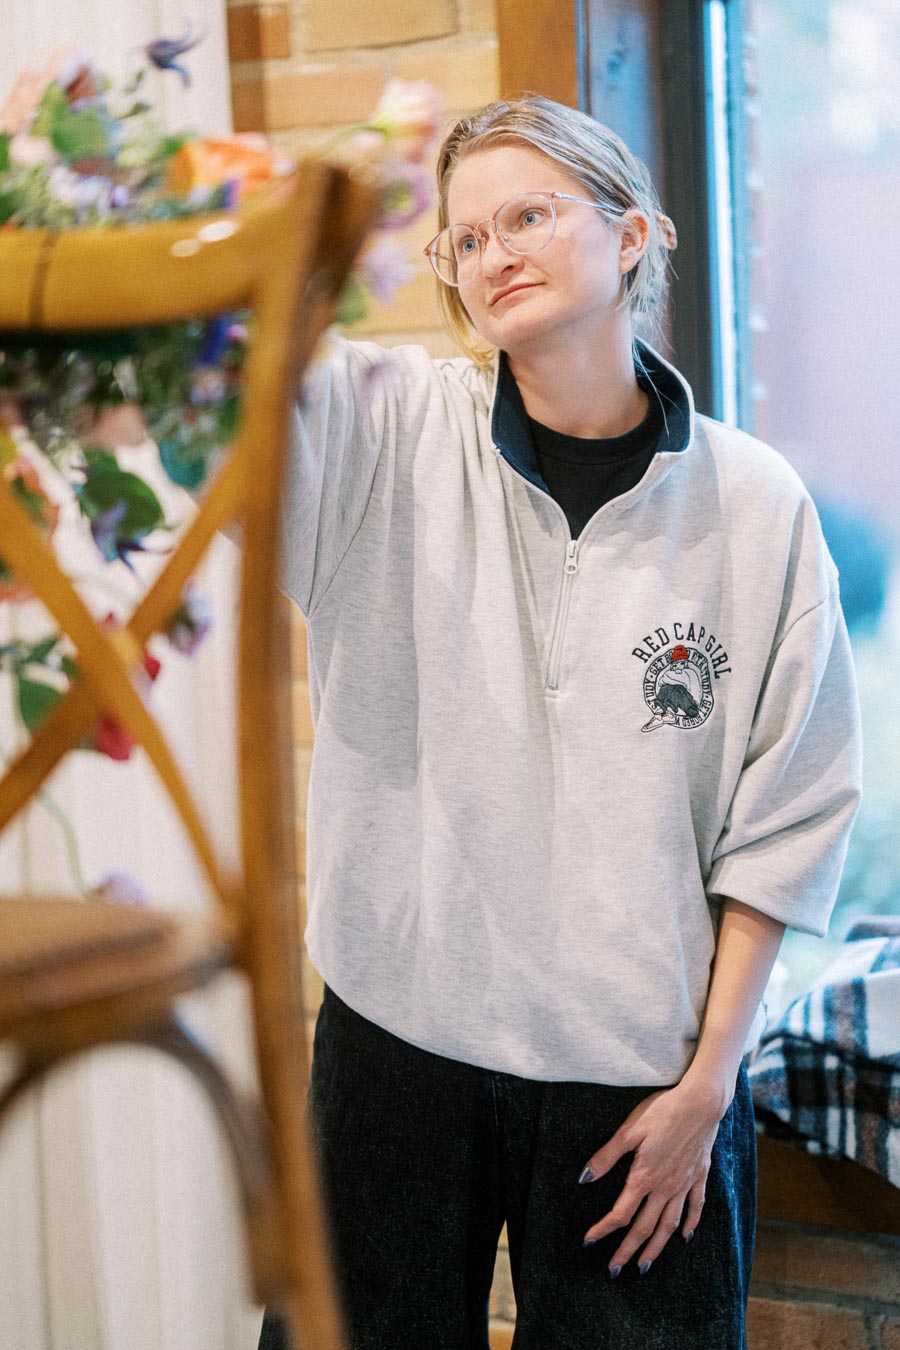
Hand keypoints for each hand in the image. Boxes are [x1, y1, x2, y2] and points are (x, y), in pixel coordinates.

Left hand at [579, 1079, 727, 1275]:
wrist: (700, 1103)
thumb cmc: (662, 1111)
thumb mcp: (628, 1130)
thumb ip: (606, 1157)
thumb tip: (584, 1178)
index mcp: (644, 1177)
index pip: (620, 1213)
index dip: (603, 1229)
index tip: (588, 1241)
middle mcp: (665, 1187)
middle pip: (644, 1227)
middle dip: (627, 1251)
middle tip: (614, 1270)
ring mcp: (685, 1184)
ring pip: (669, 1225)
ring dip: (656, 1247)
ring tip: (645, 1265)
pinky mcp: (700, 1176)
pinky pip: (695, 1207)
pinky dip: (690, 1225)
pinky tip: (685, 1237)